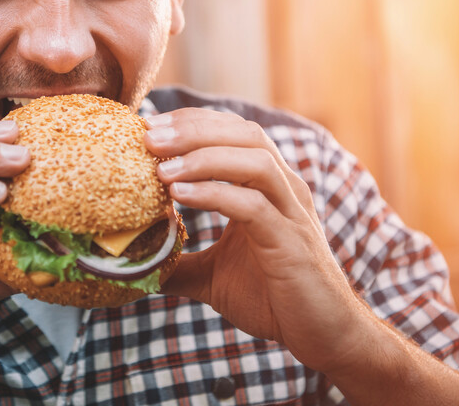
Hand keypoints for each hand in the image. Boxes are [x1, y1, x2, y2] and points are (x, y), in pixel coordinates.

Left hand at [144, 108, 370, 373]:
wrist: (325, 337)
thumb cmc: (273, 298)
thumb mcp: (212, 275)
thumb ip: (177, 262)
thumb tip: (133, 264)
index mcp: (268, 186)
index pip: (232, 132)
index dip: (192, 122)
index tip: (149, 125)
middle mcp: (284, 189)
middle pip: (243, 134)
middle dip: (192, 130)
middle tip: (148, 135)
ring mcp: (292, 213)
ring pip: (255, 161)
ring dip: (203, 157)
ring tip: (161, 167)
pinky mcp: (292, 243)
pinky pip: (254, 206)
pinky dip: (216, 194)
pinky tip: (180, 194)